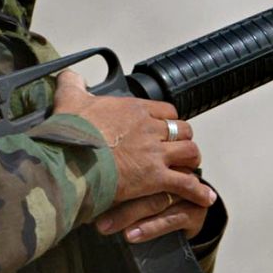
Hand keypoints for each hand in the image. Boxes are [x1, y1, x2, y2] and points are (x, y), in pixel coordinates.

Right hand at [52, 70, 214, 238]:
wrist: (68, 158)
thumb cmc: (69, 133)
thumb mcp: (68, 100)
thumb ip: (72, 84)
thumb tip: (69, 75)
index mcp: (134, 110)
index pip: (164, 111)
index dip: (166, 120)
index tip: (162, 128)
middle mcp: (150, 129)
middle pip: (182, 130)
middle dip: (182, 140)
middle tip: (176, 150)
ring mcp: (155, 154)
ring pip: (190, 153)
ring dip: (191, 161)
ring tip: (189, 169)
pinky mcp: (155, 178)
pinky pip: (186, 184)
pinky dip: (198, 192)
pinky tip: (204, 198)